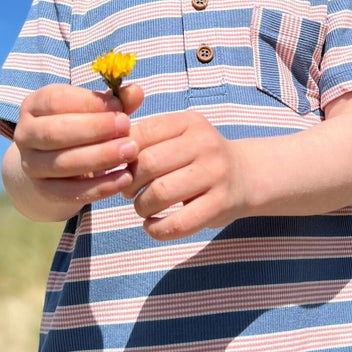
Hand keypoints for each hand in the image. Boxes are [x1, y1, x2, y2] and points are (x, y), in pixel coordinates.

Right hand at [11, 83, 143, 207]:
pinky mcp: (43, 191)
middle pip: (56, 133)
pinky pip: (70, 192)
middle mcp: (25, 134)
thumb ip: (116, 100)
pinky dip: (99, 187)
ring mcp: (31, 165)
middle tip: (127, 127)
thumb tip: (136, 91)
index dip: (90, 103)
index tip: (119, 107)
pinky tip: (124, 178)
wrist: (56, 163)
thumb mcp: (94, 109)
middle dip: (95, 130)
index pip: (56, 100)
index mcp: (35, 105)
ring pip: (62, 163)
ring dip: (100, 157)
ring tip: (130, 151)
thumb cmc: (81, 125)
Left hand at [123, 111, 244, 240]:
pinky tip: (153, 225)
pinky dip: (156, 229)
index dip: (122, 155)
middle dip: (129, 183)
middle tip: (128, 191)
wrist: (246, 174)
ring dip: (141, 206)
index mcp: (189, 122)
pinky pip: (179, 223)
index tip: (121, 168)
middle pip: (148, 164)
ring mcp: (215, 174)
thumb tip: (106, 159)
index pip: (142, 133)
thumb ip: (148, 140)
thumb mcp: (180, 136)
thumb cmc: (198, 157)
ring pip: (160, 193)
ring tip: (143, 207)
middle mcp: (205, 144)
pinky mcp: (221, 204)